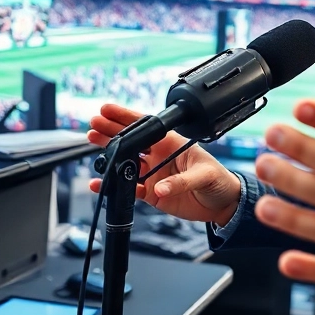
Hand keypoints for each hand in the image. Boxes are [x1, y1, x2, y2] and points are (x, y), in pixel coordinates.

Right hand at [87, 103, 240, 225]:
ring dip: (109, 154)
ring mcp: (153, 174)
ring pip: (125, 162)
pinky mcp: (151, 192)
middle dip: (111, 131)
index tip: (107, 110)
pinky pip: (129, 188)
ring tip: (92, 143)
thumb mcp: (204, 175)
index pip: (146, 126)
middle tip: (93, 124)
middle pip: (130, 141)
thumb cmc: (218, 180)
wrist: (222, 204)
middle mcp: (159, 156)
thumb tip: (161, 188)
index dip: (126, 117)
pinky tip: (99, 183)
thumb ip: (182, 181)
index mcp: (172, 143)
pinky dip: (113, 186)